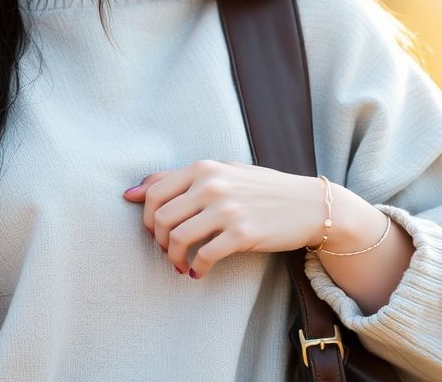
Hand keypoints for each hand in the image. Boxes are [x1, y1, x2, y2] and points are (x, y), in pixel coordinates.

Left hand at [122, 160, 323, 278]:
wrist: (310, 205)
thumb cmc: (260, 188)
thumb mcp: (220, 172)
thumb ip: (177, 179)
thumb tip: (132, 192)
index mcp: (203, 167)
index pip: (153, 193)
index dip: (147, 218)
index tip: (156, 232)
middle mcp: (212, 185)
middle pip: (161, 218)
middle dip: (158, 241)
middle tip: (168, 251)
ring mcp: (228, 209)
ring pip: (178, 238)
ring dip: (174, 258)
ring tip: (181, 264)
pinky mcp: (243, 233)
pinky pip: (205, 256)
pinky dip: (196, 268)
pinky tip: (199, 272)